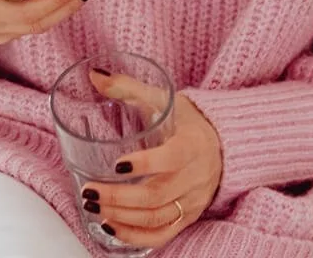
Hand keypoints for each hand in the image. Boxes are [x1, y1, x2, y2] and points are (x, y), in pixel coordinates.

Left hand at [80, 72, 222, 249]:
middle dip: (119, 196)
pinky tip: (110, 226)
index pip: (171, 159)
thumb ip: (128, 87)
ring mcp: (191, 201)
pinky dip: (134, 236)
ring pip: (156, 218)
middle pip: (157, 194)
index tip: (117, 165)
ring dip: (121, 216)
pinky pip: (161, 235)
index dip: (145, 164)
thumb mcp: (163, 98)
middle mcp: (195, 177)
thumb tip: (95, 76)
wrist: (222, 144)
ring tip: (93, 206)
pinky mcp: (186, 217)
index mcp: (192, 144)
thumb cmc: (187, 119)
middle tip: (90, 190)